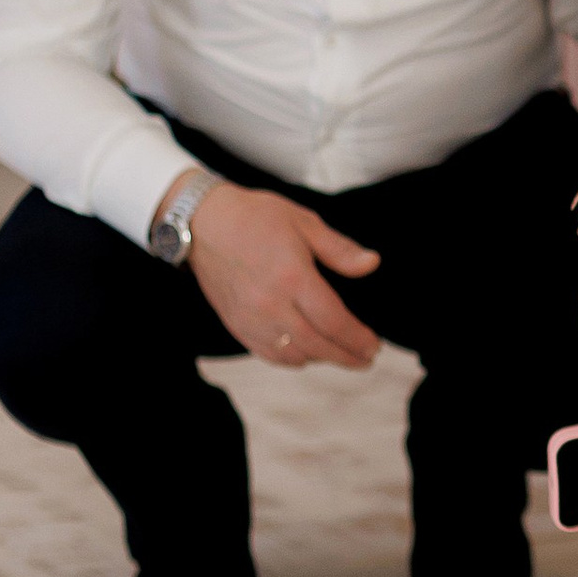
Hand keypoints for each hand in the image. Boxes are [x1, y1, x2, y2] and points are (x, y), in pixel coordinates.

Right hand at [186, 180, 383, 371]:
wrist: (203, 222)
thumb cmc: (256, 216)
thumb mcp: (304, 222)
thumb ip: (339, 249)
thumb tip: (372, 264)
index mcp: (292, 277)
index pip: (333, 321)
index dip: (357, 339)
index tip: (374, 347)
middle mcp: (270, 304)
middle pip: (316, 345)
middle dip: (345, 356)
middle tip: (365, 360)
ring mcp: (250, 318)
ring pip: (292, 355)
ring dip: (320, 358)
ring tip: (339, 354)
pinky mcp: (235, 324)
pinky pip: (268, 354)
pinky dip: (291, 359)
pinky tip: (306, 354)